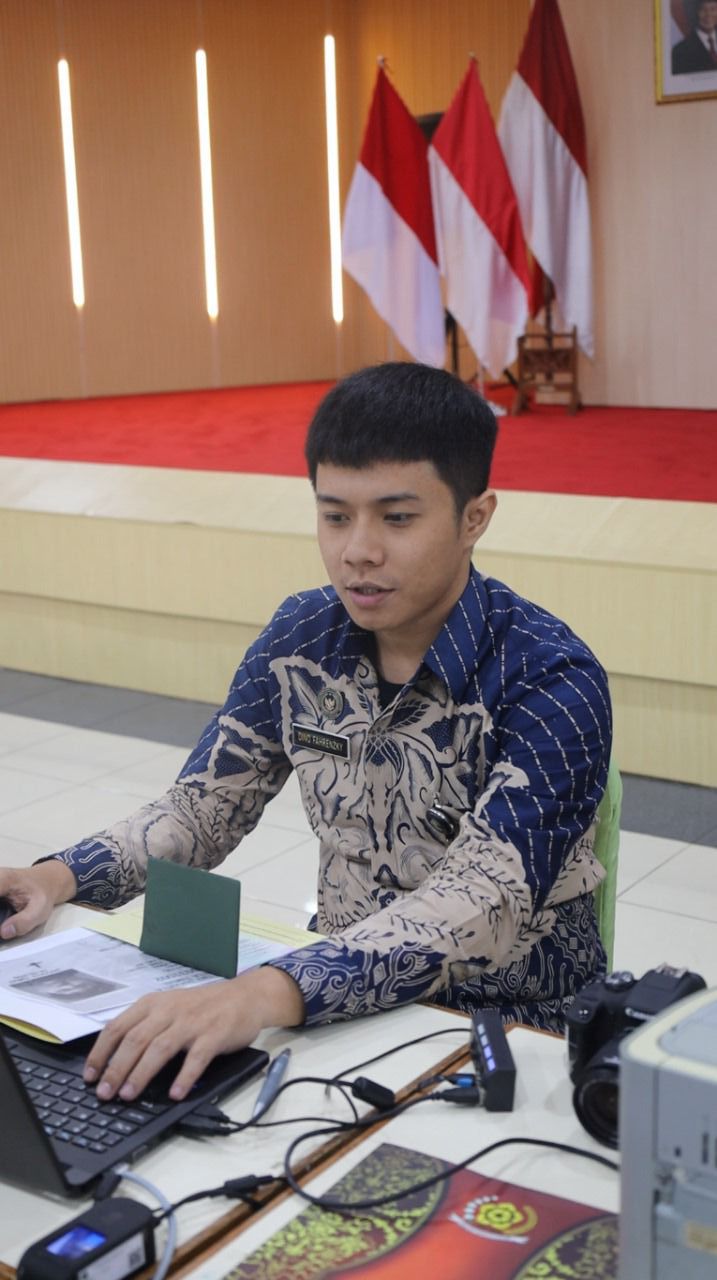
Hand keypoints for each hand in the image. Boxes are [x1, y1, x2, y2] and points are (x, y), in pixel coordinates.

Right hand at [0, 862, 76, 940]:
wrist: (48, 880)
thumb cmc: (44, 892)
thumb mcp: (40, 908)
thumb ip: (24, 921)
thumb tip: (4, 933)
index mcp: (3, 880)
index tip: (2, 925)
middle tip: (6, 925)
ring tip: (8, 922)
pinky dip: (0, 913)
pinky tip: (5, 920)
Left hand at [83, 966, 303, 1101]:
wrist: (244, 995)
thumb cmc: (202, 1007)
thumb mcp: (168, 1008)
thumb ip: (145, 1027)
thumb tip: (114, 1062)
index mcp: (152, 1004)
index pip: (117, 1027)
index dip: (100, 1053)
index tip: (90, 1076)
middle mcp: (169, 1011)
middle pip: (135, 1040)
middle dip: (116, 1069)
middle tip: (105, 1094)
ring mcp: (192, 1022)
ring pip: (160, 1048)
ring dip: (141, 1074)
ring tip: (129, 1095)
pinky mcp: (214, 1034)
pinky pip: (197, 1057)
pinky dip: (184, 1076)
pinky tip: (175, 1093)